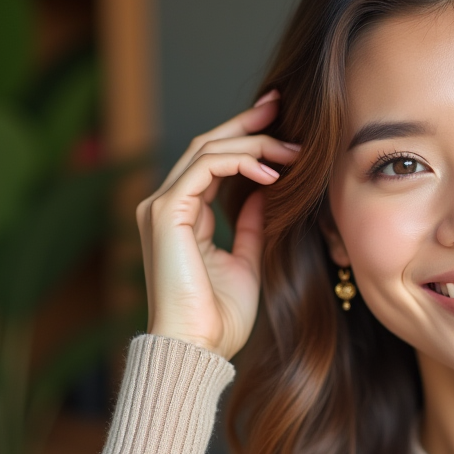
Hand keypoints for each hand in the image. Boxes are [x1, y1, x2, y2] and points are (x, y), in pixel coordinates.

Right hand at [136, 91, 298, 360]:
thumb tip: (269, 190)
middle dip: (246, 123)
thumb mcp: (247, 260)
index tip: (281, 124)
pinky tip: (271, 173)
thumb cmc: (220, 317)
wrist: (198, 347)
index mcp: (180, 216)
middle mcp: (165, 205)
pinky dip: (240, 162)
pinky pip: (204, 168)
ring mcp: (161, 207)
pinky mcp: (165, 213)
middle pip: (206, 145)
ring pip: (206, 150)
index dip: (245, 139)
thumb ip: (252, 223)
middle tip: (282, 106)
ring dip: (254, 145)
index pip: (211, 162)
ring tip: (292, 151)